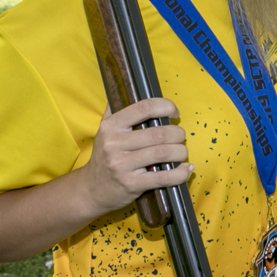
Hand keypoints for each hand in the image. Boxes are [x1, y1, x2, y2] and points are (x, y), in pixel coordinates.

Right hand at [78, 98, 192, 215]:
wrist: (91, 189)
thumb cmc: (105, 156)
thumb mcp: (104, 130)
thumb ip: (115, 109)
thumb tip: (125, 86)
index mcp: (111, 126)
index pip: (144, 108)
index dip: (166, 106)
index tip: (174, 112)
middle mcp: (114, 144)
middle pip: (159, 133)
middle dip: (178, 134)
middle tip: (180, 137)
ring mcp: (122, 165)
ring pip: (163, 153)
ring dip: (180, 152)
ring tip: (182, 152)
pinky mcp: (131, 184)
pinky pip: (163, 177)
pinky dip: (180, 173)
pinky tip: (185, 170)